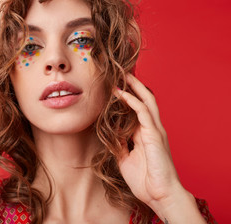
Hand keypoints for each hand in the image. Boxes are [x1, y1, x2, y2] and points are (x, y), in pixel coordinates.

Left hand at [115, 74, 183, 210]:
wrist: (159, 195)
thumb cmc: (145, 180)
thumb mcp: (124, 159)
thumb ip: (118, 145)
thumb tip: (108, 135)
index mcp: (145, 134)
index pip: (137, 109)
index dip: (127, 97)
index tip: (114, 86)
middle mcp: (151, 129)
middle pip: (145, 100)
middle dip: (134, 85)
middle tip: (121, 73)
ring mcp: (154, 130)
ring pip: (146, 101)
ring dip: (134, 87)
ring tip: (123, 75)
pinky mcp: (154, 134)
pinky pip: (143, 112)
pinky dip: (132, 101)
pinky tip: (121, 93)